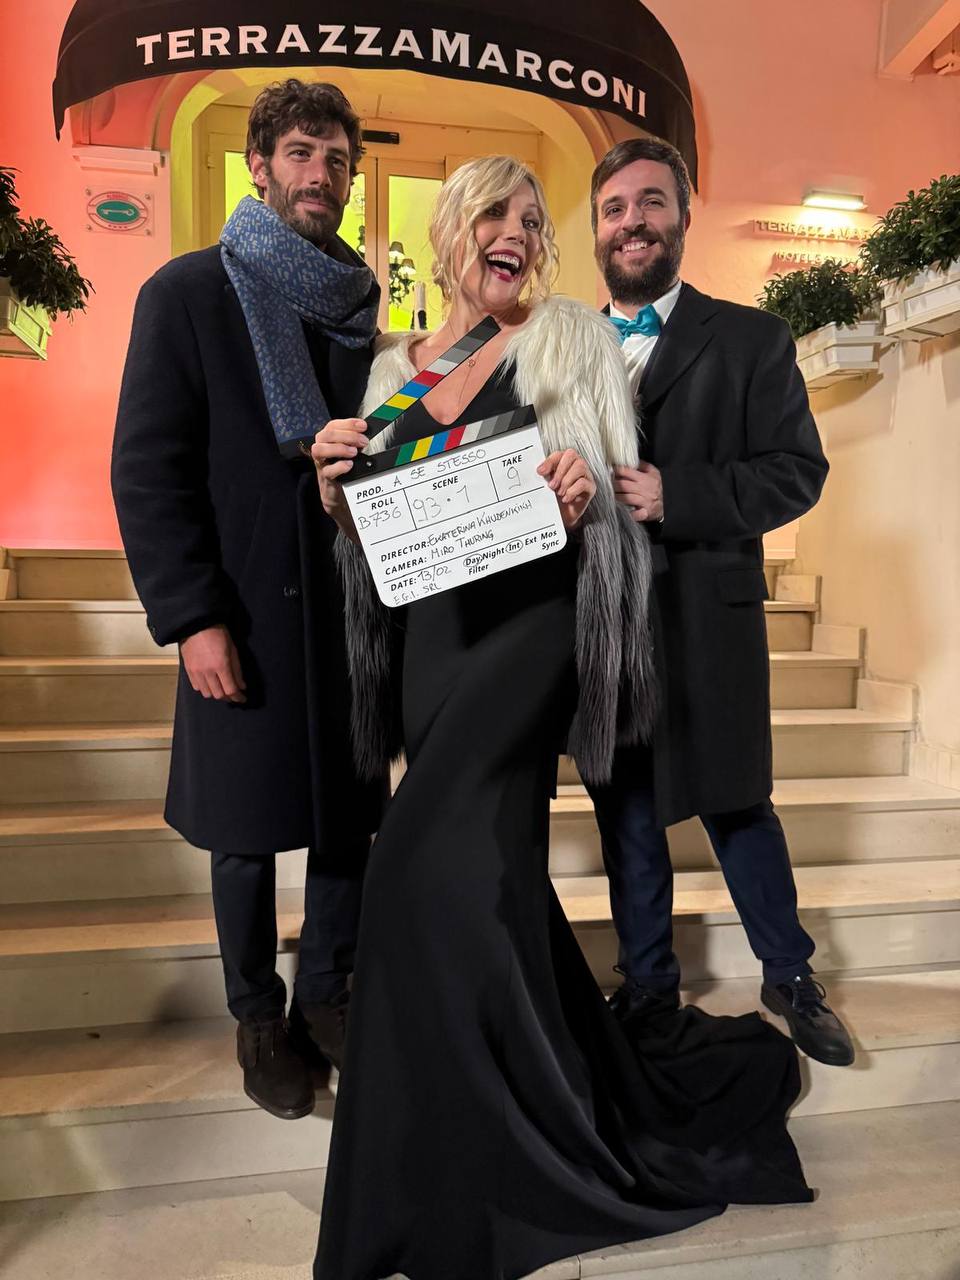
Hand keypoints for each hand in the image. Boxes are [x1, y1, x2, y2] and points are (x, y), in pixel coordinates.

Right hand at [180, 624, 245, 702]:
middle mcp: (207, 671)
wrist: (197, 624)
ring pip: (207, 693)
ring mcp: (196, 671)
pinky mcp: (188, 669)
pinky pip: (196, 687)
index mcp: (221, 665)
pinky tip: (210, 684)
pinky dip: (205, 689)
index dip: (238, 697)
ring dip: (216, 694)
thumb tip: (242, 686)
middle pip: (219, 694)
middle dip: (228, 697)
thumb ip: (237, 670)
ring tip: (222, 689)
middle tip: (234, 695)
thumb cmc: (217, 633)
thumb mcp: (233, 650)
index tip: (242, 698)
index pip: (230, 689)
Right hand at [311, 418, 367, 538]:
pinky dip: (339, 466)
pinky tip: (350, 465)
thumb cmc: (345, 467)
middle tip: (364, 442)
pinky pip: (328, 471)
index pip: (333, 425)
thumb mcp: (350, 451)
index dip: (348, 423)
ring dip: (339, 448)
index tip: (364, 426)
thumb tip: (370, 433)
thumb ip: (356, 441)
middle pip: (327, 435)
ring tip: (354, 453)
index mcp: (327, 439)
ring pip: (319, 450)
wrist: (337, 491)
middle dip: (347, 436)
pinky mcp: (325, 478)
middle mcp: (321, 448)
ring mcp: (322, 463)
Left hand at [538, 449, 596, 528]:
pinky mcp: (591, 487)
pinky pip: (583, 483)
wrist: (563, 515)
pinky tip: (566, 498)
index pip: (559, 454)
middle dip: (560, 470)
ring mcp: (586, 475)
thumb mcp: (547, 484)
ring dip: (566, 481)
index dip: (550, 461)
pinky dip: (572, 491)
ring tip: (560, 493)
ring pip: (580, 467)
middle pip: (571, 455)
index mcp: (565, 462)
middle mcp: (577, 465)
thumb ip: (545, 475)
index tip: (540, 472)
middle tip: (552, 485)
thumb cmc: (556, 497)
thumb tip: (540, 470)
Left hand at [613, 461, 662, 521]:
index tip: (609, 471)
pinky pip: (634, 514)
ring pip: (625, 498)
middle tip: (605, 484)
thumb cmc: (657, 487)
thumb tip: (630, 460)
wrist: (668, 504)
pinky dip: (627, 513)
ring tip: (609, 495)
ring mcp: (645, 501)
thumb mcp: (653, 473)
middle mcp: (645, 489)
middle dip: (612, 484)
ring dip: (615, 496)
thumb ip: (642, 466)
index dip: (616, 471)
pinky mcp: (645, 512)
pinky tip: (619, 510)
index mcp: (646, 478)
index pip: (627, 471)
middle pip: (623, 485)